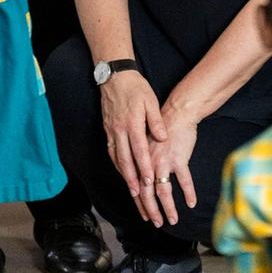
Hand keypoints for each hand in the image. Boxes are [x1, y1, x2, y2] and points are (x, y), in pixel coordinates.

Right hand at [99, 71, 168, 214]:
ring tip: (131, 191)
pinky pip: (112, 152)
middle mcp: (119, 130)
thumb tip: (163, 138)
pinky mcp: (108, 131)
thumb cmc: (136, 88)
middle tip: (138, 196)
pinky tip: (123, 174)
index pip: (139, 150)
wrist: (115, 77)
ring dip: (124, 176)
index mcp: (132, 123)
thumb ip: (156, 121)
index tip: (149, 181)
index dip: (144, 167)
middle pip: (125, 160)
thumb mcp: (150, 101)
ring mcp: (112, 132)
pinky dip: (117, 166)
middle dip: (132, 180)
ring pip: (117, 159)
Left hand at [142, 104, 198, 226]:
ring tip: (173, 220)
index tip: (145, 217)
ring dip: (168, 207)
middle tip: (157, 224)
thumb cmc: (163, 130)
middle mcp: (149, 164)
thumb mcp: (147, 146)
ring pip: (164, 191)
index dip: (140, 204)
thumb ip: (145, 164)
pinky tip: (191, 203)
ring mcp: (164, 162)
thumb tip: (145, 181)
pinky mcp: (179, 159)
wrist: (177, 114)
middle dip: (152, 211)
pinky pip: (184, 180)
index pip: (138, 188)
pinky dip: (188, 192)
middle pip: (148, 193)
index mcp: (141, 162)